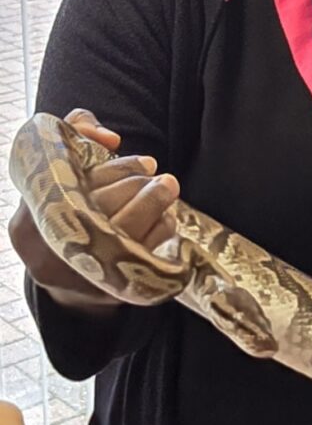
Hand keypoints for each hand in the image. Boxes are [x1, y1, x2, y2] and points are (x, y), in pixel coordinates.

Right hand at [9, 108, 178, 312]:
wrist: (67, 277)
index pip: (74, 189)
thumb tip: (109, 136)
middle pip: (100, 212)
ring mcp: (76, 276)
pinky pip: (139, 260)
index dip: (116, 170)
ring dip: (153, 208)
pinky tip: (167, 218)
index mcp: (29, 220)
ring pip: (122, 237)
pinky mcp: (104, 292)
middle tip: (163, 176)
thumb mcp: (61, 170)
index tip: (146, 161)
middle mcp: (49, 251)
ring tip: (168, 189)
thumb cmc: (68, 208)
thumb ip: (77, 131)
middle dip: (138, 188)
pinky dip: (158, 234)